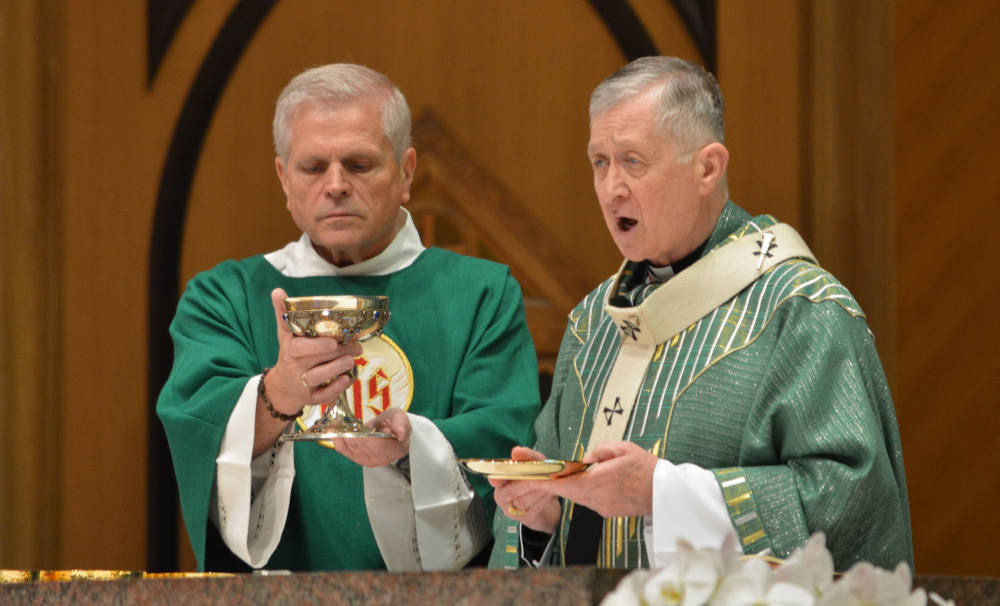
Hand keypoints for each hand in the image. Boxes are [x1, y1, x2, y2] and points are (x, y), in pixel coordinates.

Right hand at [264, 287, 362, 417]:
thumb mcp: (285, 335)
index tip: (333, 342)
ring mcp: (302, 384)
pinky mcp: (311, 398)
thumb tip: (277, 290)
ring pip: (319, 377)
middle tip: (356, 346)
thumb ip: (283, 314)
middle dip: (338, 352)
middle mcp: (294, 367)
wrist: (283, 387)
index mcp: (289, 350)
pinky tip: (347, 378)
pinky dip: (336, 388)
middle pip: (316, 360)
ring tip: (352, 359)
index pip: (300, 347)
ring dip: (338, 368)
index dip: (316, 345)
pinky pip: (323, 396)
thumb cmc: (291, 356)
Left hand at [332, 408, 410, 466]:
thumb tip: (400, 434)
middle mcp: (384, 459)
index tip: (356, 430)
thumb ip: (400, 424)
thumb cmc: (395, 423)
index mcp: (397, 449)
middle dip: (351, 437)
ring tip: (336, 427)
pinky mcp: (362, 460)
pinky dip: (340, 445)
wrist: (391, 428)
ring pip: (354, 451)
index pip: (379, 447)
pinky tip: (335, 436)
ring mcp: (372, 461)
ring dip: (344, 439)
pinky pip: (349, 454)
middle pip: (364, 449)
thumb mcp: (400, 418)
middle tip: (341, 425)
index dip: (366, 439)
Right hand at [489, 446, 561, 532]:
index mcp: (501, 481)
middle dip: (527, 482)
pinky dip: (544, 499)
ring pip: (523, 500)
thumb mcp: (535, 463)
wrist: (549, 502)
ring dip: (539, 490)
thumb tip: (516, 451)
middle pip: (511, 491)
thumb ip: (527, 456)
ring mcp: (513, 510)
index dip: (496, 479)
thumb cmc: (537, 478)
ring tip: (550, 482)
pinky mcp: (526, 519)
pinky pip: (534, 508)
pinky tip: (550, 492)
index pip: (495, 480)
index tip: (497, 479)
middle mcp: (503, 497)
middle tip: (542, 475)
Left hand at [539, 441, 657, 518]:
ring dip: (571, 487)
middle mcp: (597, 497)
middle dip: (555, 483)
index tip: (531, 479)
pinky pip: (589, 501)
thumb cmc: (646, 468)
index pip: (565, 483)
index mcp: (599, 480)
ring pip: (577, 497)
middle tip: (543, 475)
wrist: (664, 493)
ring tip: (572, 475)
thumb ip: (600, 450)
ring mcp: (602, 507)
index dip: (546, 482)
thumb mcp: (623, 448)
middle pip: (568, 491)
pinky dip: (585, 492)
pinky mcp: (607, 512)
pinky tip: (593, 483)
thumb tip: (587, 459)